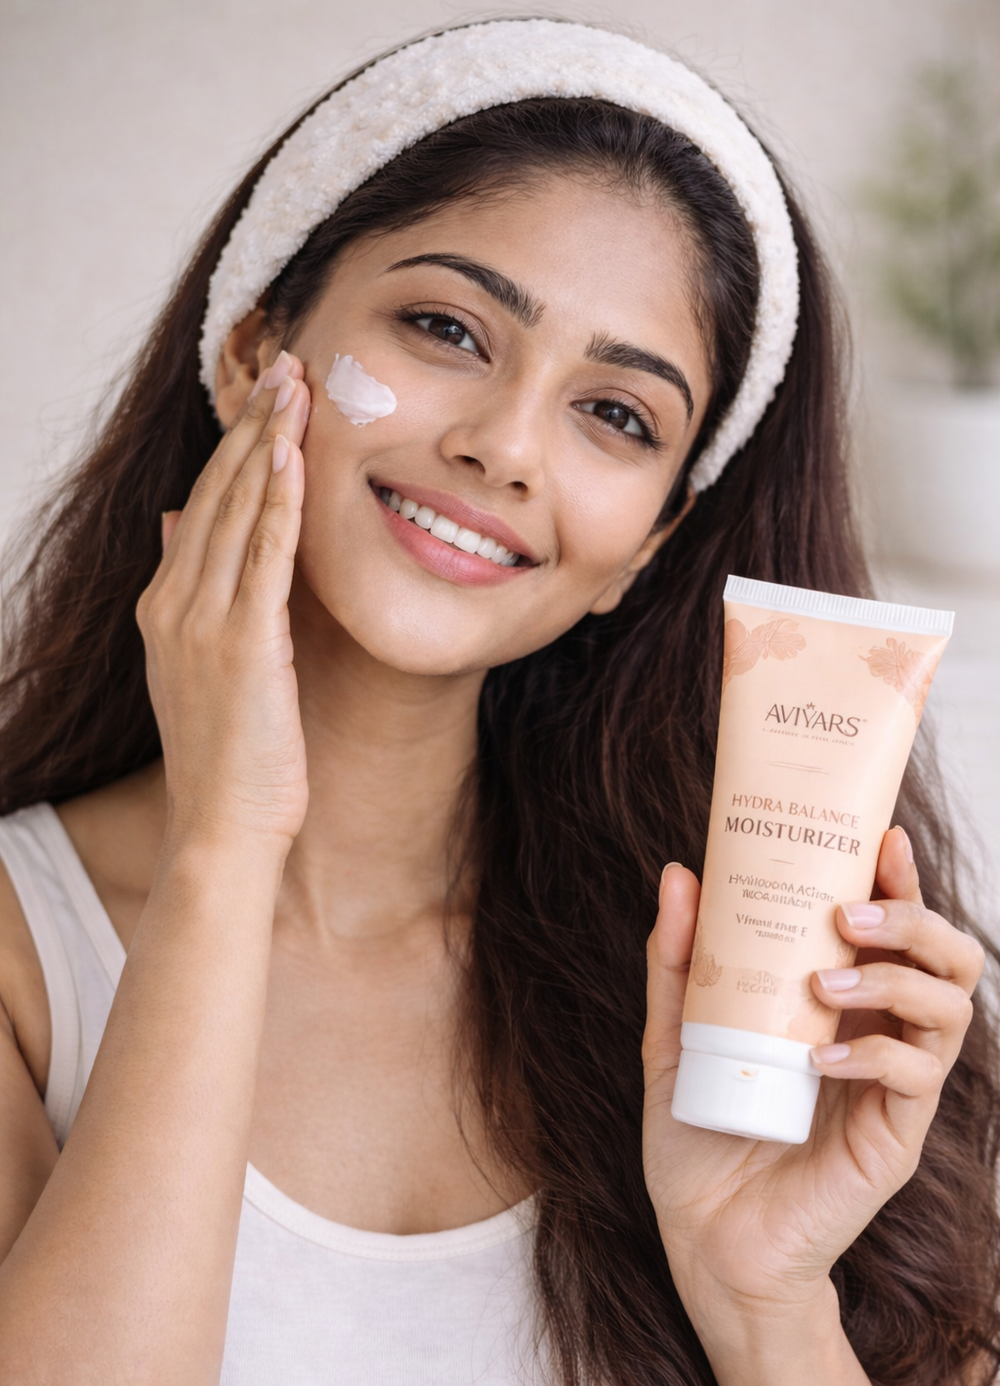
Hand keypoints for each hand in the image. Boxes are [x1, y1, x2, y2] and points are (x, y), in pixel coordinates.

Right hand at [137, 351, 310, 850]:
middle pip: (216, 494)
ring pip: (236, 512)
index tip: (267, 397)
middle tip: (288, 365)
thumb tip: (179, 523)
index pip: (203, 506)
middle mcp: (174, 604)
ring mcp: (203, 622)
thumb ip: (190, 590)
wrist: (222, 825)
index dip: (236, 446)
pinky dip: (277, 502)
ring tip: (296, 386)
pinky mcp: (243, 644)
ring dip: (268, 444)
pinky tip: (293, 456)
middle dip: (253, 425)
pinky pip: (262, 558)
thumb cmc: (227, 756)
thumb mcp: (198, 666)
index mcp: (165, 607)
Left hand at [641, 828, 983, 1335]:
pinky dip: (875, 1055)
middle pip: (948, 958)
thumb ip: (677, 964)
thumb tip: (679, 874)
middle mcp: (880, 1036)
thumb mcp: (674, 1038)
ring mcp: (894, 1088)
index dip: (900, 880)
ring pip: (951, 1009)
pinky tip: (823, 1054)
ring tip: (830, 978)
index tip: (882, 836)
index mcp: (841, 1005)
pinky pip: (916, 1079)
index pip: (893, 930)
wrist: (706, 1244)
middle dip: (914, 918)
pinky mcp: (894, 1138)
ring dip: (898, 978)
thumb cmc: (699, 1141)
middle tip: (851, 911)